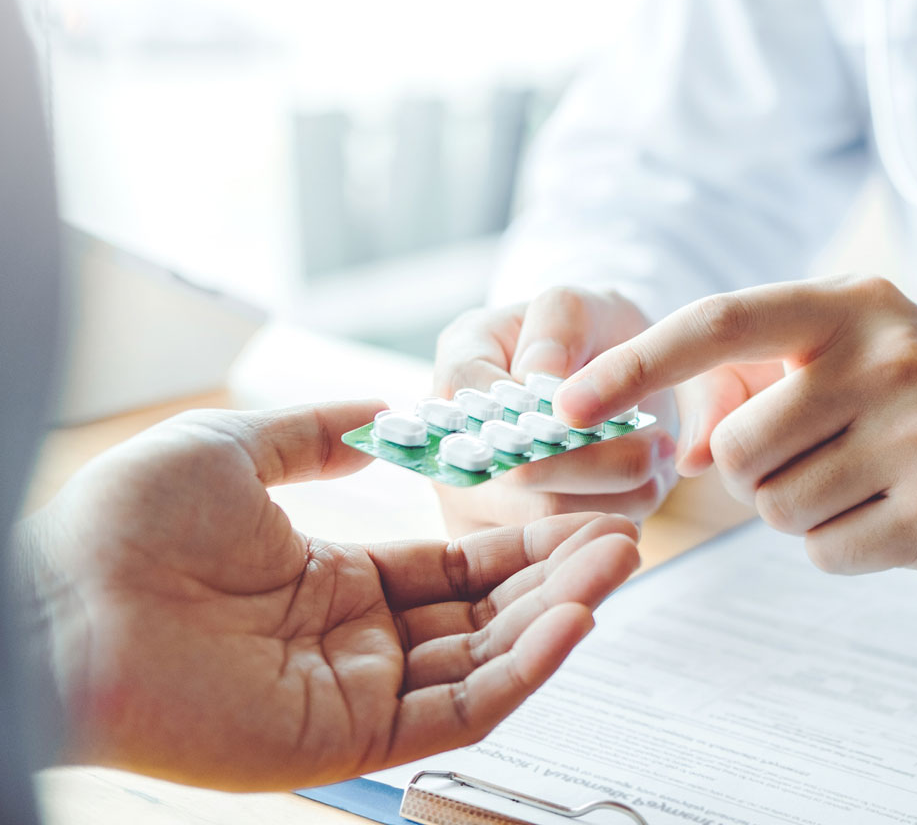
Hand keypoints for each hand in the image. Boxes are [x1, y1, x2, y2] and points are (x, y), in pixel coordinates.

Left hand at [17, 402, 640, 789]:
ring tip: (617, 563)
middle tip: (624, 537)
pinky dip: (523, 671)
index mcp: (333, 580)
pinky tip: (573, 621)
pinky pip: (457, 710)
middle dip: (556, 576)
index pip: (454, 567)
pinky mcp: (346, 740)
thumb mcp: (235, 448)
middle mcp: (354, 641)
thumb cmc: (124, 524)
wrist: (57, 600)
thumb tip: (385, 411)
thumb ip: (316, 433)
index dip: (519, 542)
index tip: (579, 511)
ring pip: (485, 661)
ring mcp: (353, 693)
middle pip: (484, 614)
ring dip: (557, 616)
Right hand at [433, 287, 677, 534]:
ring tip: (656, 465)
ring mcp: (475, 500)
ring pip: (547, 520)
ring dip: (615, 496)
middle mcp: (451, 443)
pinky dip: (613, 523)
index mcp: (458, 369)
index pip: (478, 400)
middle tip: (656, 447)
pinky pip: (562, 549)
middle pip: (517, 476)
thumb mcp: (580, 304)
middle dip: (595, 463)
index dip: (541, 415)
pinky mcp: (509, 542)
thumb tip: (537, 379)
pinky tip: (641, 495)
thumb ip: (558, 326)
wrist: (608, 377)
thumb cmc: (588, 334)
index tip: (600, 412)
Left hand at [552, 275, 916, 598]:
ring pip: (774, 507)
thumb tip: (674, 449)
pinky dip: (841, 547)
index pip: (721, 322)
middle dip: (753, 473)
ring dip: (800, 510)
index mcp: (854, 303)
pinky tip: (894, 516)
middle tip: (818, 459)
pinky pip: (823, 552)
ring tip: (866, 482)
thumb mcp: (848, 361)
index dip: (636, 364)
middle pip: (737, 448)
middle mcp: (889, 354)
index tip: (564, 403)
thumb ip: (755, 385)